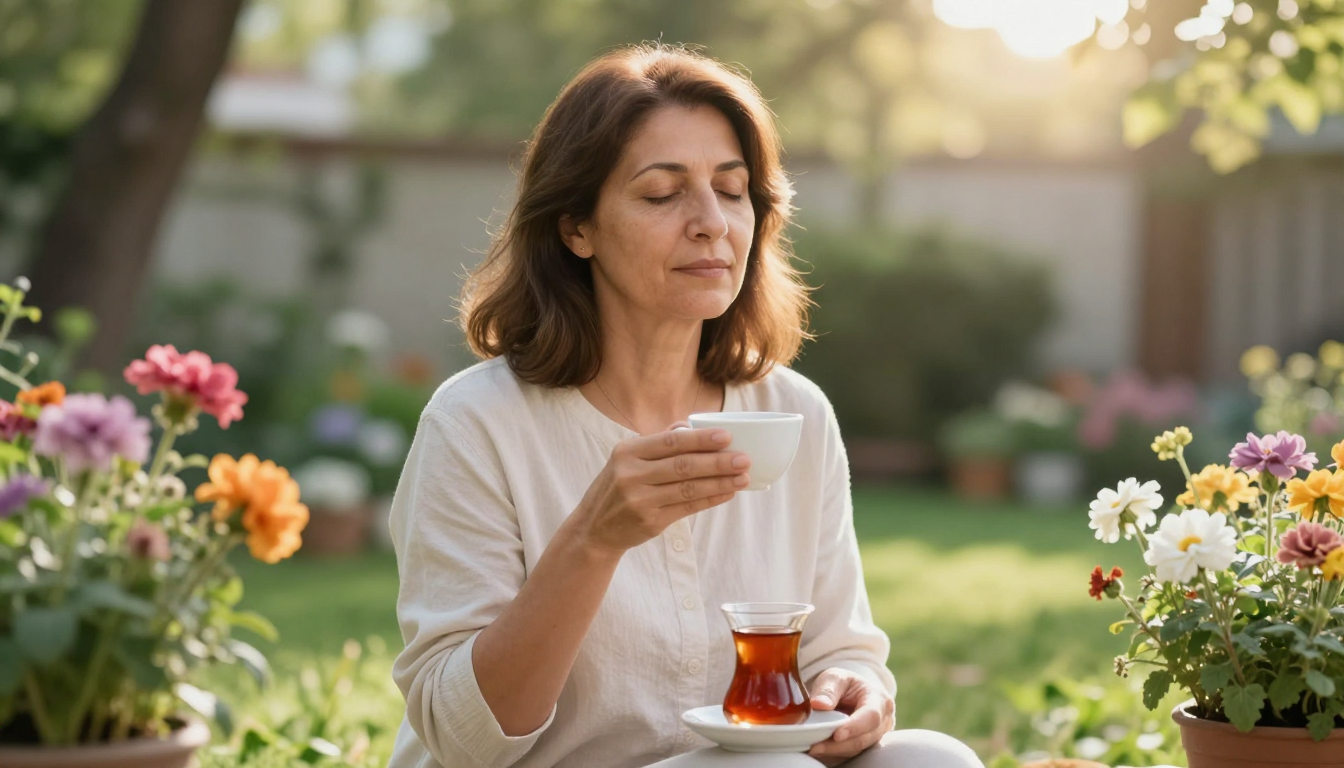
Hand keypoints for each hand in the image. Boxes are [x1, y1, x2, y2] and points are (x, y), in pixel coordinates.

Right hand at [567, 425, 749, 554]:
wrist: (594, 528)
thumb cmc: (618, 487)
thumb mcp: (627, 459)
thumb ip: (657, 442)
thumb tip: (688, 426)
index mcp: (628, 452)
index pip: (670, 442)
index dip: (700, 439)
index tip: (727, 437)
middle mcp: (631, 474)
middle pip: (683, 465)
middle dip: (717, 462)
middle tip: (744, 459)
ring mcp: (639, 500)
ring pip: (688, 488)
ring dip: (720, 483)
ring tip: (743, 478)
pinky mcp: (649, 521)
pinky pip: (687, 508)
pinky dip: (710, 500)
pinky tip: (727, 493)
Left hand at [805, 668, 894, 764]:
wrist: (849, 694)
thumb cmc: (844, 684)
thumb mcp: (835, 677)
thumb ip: (828, 689)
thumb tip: (819, 704)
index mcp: (879, 699)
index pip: (871, 716)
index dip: (854, 727)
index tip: (836, 735)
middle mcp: (883, 721)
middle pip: (864, 738)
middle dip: (839, 745)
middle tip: (815, 746)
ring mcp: (876, 737)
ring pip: (857, 750)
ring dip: (834, 752)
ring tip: (813, 748)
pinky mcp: (866, 747)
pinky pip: (850, 755)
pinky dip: (833, 755)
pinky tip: (819, 751)